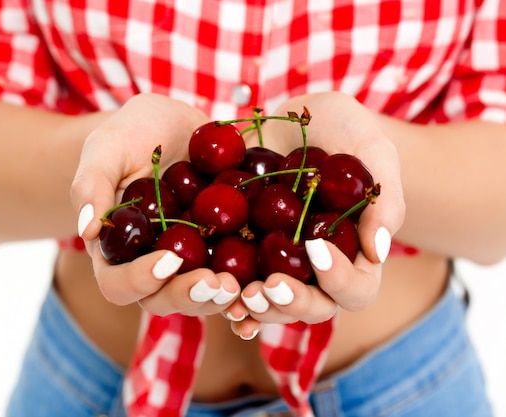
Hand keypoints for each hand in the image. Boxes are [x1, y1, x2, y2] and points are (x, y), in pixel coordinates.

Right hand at [71, 93, 240, 315]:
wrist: (173, 125)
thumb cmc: (129, 134)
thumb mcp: (106, 149)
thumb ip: (91, 185)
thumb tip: (87, 231)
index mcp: (118, 251)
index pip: (118, 283)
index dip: (139, 281)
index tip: (167, 261)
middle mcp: (153, 265)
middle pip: (164, 299)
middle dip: (189, 296)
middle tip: (217, 283)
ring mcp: (191, 261)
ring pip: (202, 296)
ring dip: (221, 298)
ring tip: (241, 285)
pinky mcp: (223, 249)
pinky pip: (236, 276)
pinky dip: (250, 287)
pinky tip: (268, 283)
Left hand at [227, 91, 405, 337]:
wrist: (293, 119)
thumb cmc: (342, 129)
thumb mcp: (370, 148)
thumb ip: (382, 196)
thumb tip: (378, 252)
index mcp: (354, 253)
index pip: (357, 288)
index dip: (340, 280)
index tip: (317, 247)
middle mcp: (317, 268)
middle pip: (313, 307)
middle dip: (293, 303)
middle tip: (271, 286)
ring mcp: (280, 262)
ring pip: (273, 304)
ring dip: (258, 307)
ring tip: (240, 295)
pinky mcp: (247, 250)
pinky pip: (238, 283)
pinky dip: (228, 297)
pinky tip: (216, 295)